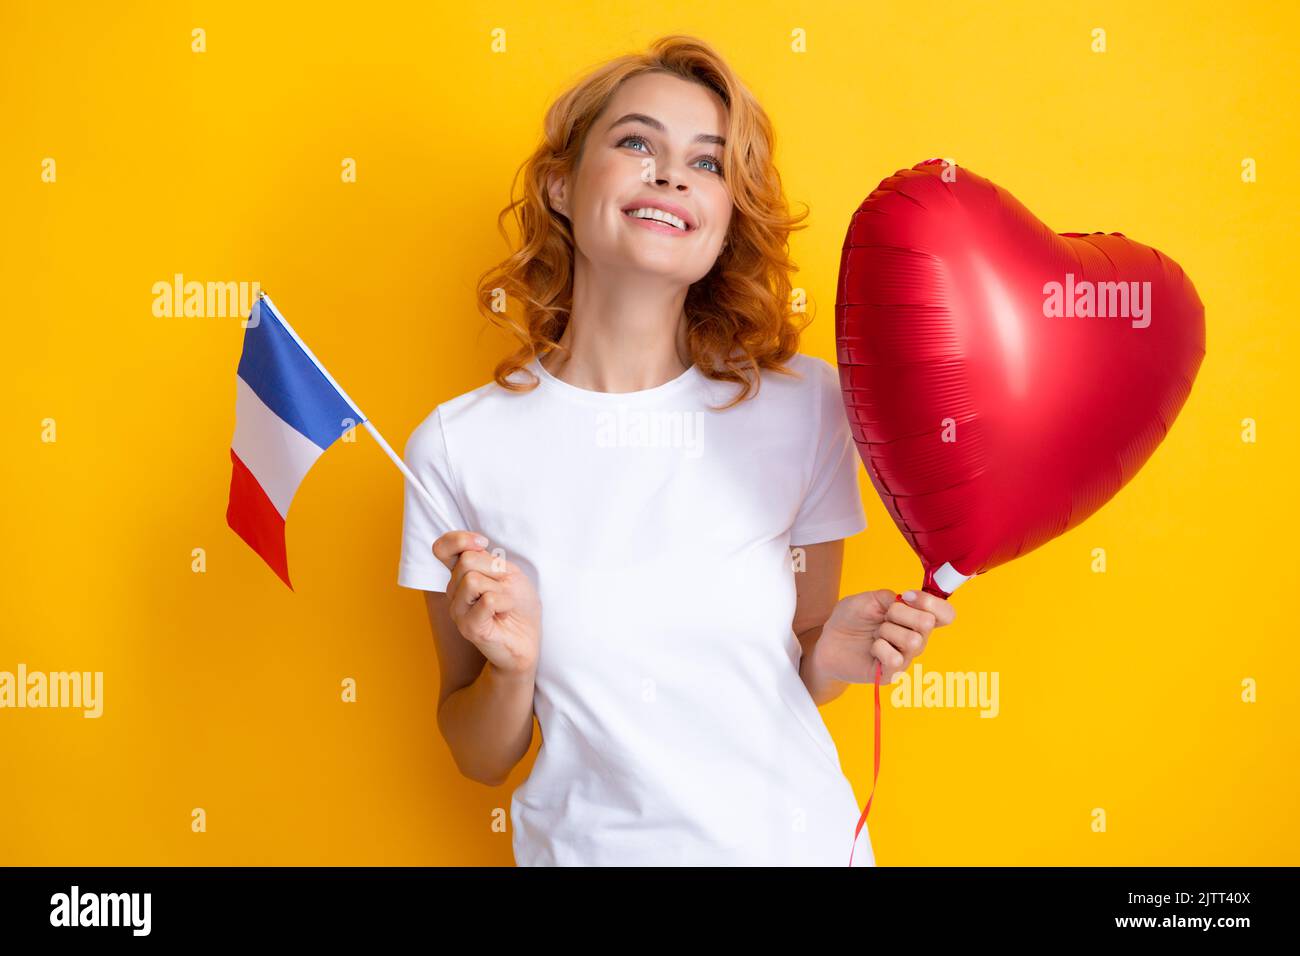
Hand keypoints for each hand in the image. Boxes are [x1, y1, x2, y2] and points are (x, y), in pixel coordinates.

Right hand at [432, 531, 541, 677]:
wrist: (528, 639)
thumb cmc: (518, 605)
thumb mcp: (508, 572)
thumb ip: (487, 558)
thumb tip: (474, 545)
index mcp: (460, 576)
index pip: (441, 548)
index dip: (458, 539)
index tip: (483, 542)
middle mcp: (453, 593)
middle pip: (466, 561)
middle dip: (495, 570)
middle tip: (505, 589)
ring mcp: (458, 611)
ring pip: (473, 580)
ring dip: (501, 588)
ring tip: (505, 604)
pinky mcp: (469, 627)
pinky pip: (487, 600)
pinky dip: (505, 602)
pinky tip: (505, 613)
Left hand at [810, 588, 956, 684]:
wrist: (829, 642)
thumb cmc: (851, 619)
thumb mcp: (868, 599)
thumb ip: (890, 597)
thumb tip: (907, 600)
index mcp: (915, 618)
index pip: (946, 614)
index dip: (932, 603)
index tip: (907, 596)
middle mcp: (916, 638)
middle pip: (928, 623)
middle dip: (900, 613)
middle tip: (883, 617)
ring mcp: (906, 657)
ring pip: (913, 640)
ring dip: (887, 631)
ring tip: (875, 635)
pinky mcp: (892, 674)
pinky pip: (896, 659)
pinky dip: (879, 648)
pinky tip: (872, 649)